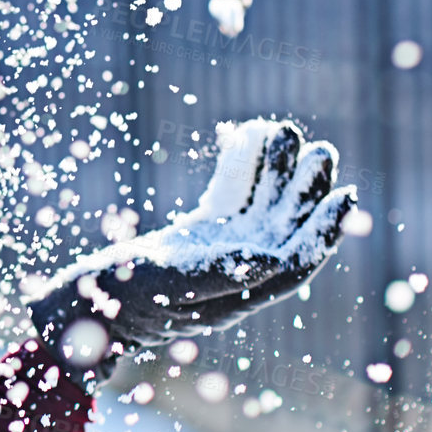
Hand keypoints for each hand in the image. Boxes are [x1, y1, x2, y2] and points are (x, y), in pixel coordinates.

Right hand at [29, 119, 357, 376]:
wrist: (85, 300)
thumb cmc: (124, 297)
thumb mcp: (172, 284)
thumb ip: (221, 272)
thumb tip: (273, 259)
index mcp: (242, 293)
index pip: (296, 261)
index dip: (324, 230)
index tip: (345, 194)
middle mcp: (238, 273)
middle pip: (283, 228)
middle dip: (305, 191)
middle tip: (323, 150)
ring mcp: (218, 251)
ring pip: (258, 206)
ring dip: (276, 171)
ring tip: (287, 131)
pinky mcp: (197, 234)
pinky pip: (228, 196)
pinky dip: (238, 167)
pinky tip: (245, 134)